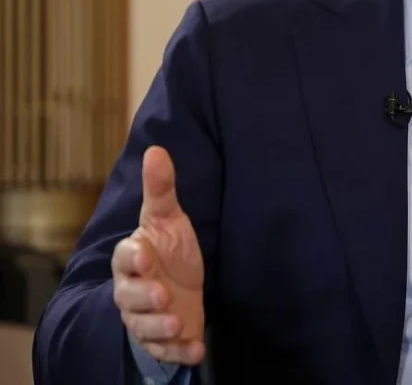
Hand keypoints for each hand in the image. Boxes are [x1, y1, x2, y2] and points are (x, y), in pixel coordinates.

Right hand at [111, 146, 205, 364]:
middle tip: (162, 295)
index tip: (146, 254)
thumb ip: (162, 189)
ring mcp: (146, 317)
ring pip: (144, 327)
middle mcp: (133, 290)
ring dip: (159, 327)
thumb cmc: (168, 250)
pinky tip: (196, 349)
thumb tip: (156, 149)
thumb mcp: (169, 219)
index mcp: (133, 258)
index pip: (125, 258)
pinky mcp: (164, 339)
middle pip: (128, 297)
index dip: (133, 257)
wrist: (177, 288)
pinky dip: (180, 352)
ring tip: (177, 322)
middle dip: (144, 298)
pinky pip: (165, 350)